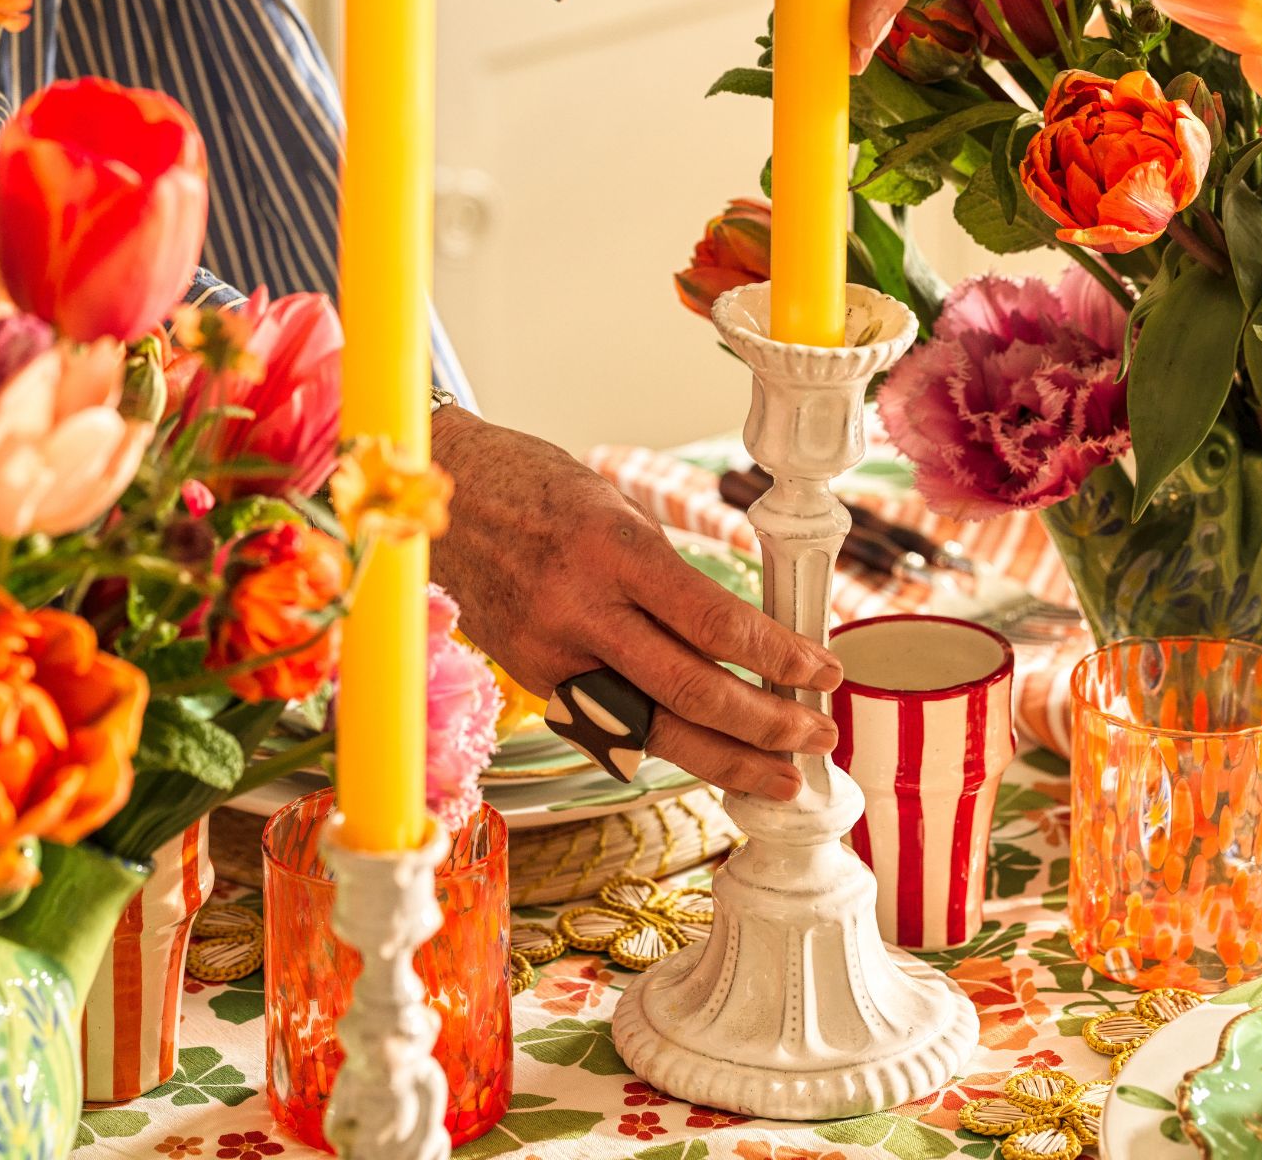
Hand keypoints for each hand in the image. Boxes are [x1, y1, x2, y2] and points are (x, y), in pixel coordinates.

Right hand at [430, 406, 840, 800]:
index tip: (821, 670)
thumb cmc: (534, 486)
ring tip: (781, 776)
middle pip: (688, 690)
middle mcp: (579, 609)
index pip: (710, 620)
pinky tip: (709, 758)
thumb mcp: (613, 506)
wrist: (440, 499)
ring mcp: (551, 654)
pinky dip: (664, 745)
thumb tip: (735, 632)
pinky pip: (610, 728)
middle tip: (818, 734)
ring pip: (652, 730)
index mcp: (610, 549)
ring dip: (726, 759)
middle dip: (765, 723)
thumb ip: (665, 572)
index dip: (775, 654)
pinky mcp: (534, 682)